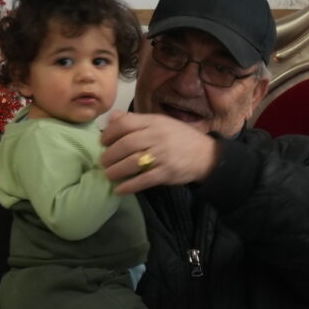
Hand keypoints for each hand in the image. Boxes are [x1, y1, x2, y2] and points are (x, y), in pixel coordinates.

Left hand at [100, 111, 219, 193]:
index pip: (125, 124)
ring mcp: (163, 155)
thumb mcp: (160, 123)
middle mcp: (158, 137)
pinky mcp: (167, 173)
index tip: (102, 142)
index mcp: (155, 122)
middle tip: (103, 162)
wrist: (206, 155)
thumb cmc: (180, 138)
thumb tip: (111, 118)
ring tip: (108, 175)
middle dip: (110, 155)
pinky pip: (144, 180)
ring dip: (116, 171)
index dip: (109, 133)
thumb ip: (136, 120)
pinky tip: (119, 189)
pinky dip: (129, 186)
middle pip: (126, 145)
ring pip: (132, 163)